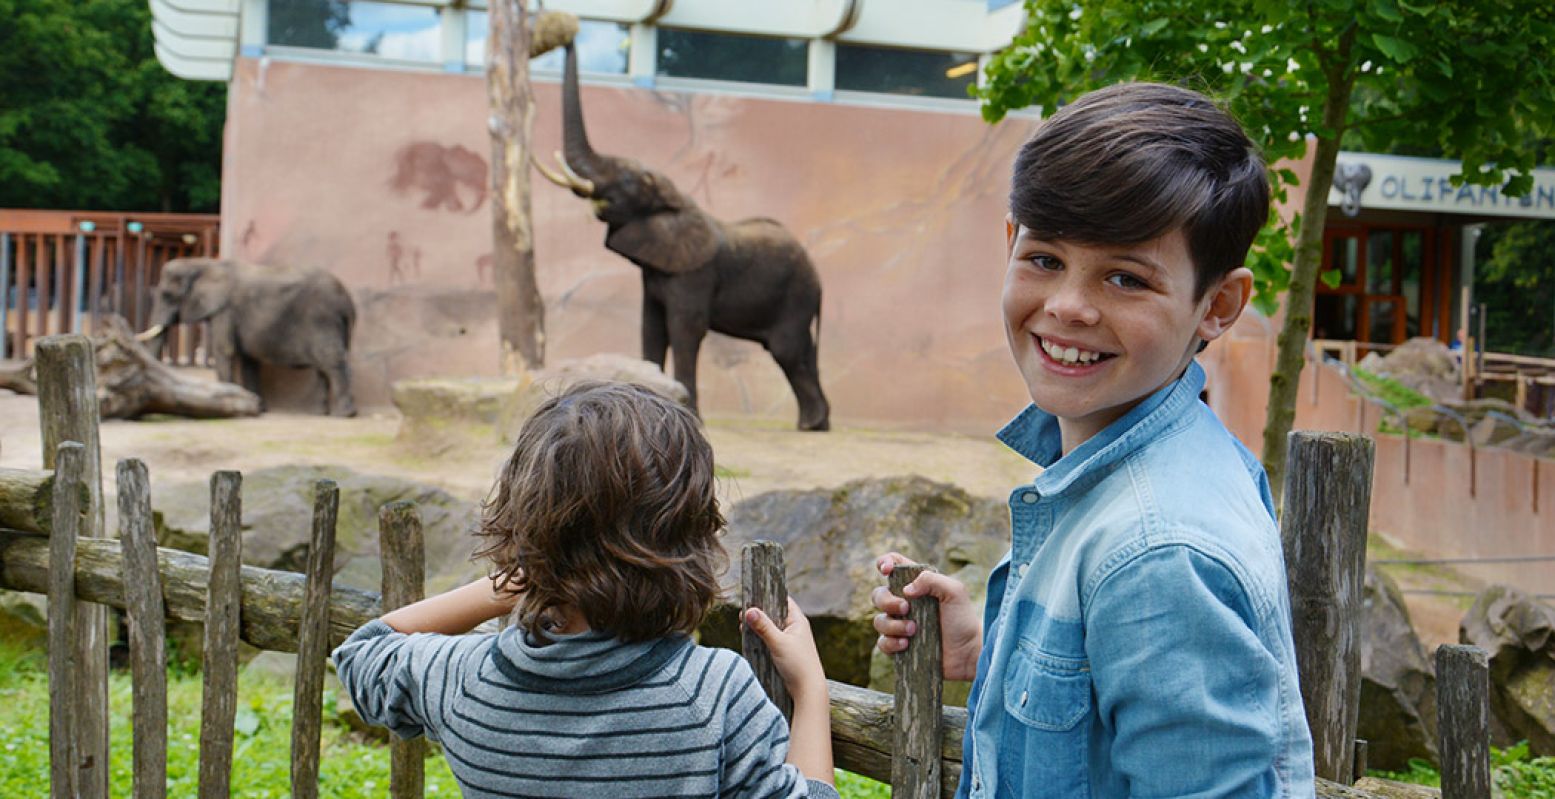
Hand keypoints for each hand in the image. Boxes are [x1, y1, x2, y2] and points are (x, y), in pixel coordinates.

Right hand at [743, 598, 825, 701]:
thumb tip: (749, 611)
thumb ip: (763, 627)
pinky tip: (749, 639)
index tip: (752, 594)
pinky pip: (769, 640)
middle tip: (742, 613)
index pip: (782, 600)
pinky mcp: (783, 652)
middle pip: (774, 614)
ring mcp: (788, 640)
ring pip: (770, 628)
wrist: (807, 691)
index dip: (768, 596)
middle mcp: (794, 628)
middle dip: (759, 613)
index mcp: (797, 621)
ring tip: (743, 625)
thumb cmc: (798, 665)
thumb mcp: (778, 643)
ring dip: (758, 628)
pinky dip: (760, 639)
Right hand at [870, 552, 982, 680]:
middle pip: (878, 595)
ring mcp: (900, 626)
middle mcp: (905, 604)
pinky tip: (906, 644)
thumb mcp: (954, 592)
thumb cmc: (963, 620)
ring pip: (879, 621)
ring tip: (914, 630)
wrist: (967, 653)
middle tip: (907, 609)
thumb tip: (906, 589)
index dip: (884, 563)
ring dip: (893, 625)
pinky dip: (891, 643)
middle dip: (888, 601)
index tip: (886, 571)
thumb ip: (931, 580)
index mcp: (917, 585)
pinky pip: (882, 643)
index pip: (893, 566)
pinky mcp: (898, 647)